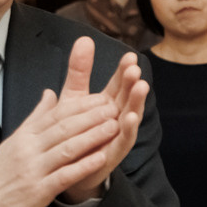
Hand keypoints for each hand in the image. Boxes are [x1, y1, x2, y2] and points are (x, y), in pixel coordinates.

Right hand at [0, 38, 128, 206]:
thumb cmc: (2, 170)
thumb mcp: (16, 139)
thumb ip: (36, 117)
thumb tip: (50, 93)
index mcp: (25, 135)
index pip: (56, 115)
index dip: (81, 105)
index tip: (102, 97)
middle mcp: (29, 149)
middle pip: (64, 128)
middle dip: (91, 117)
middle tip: (114, 107)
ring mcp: (34, 169)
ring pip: (66, 149)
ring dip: (92, 137)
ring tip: (114, 127)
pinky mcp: (38, 190)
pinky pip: (64, 175)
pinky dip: (83, 166)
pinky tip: (101, 159)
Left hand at [60, 46, 146, 204]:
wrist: (65, 167)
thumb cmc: (72, 130)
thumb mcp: (73, 96)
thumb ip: (80, 70)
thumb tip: (84, 38)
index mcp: (107, 102)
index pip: (119, 83)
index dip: (123, 70)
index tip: (130, 56)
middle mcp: (117, 117)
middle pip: (127, 97)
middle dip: (132, 83)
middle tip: (135, 69)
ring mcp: (117, 135)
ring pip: (130, 115)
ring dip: (137, 102)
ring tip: (141, 87)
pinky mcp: (113, 153)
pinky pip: (123, 139)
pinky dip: (128, 129)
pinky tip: (130, 117)